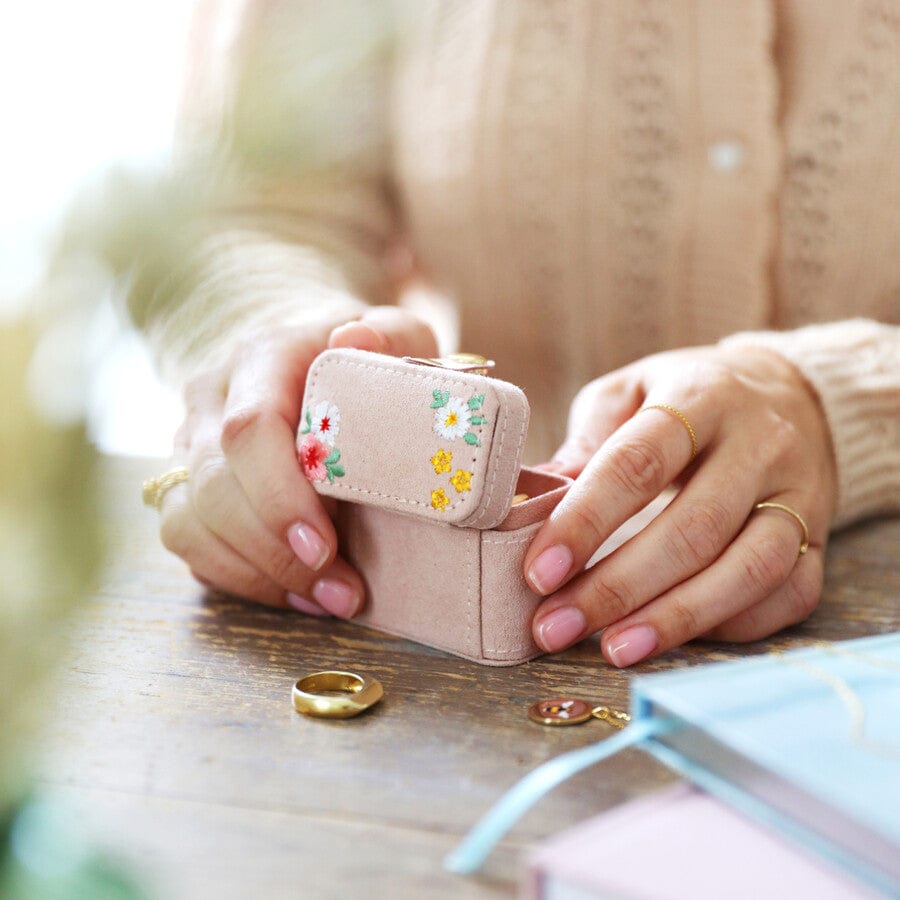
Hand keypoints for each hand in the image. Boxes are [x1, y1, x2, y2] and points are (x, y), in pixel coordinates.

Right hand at [158, 306, 437, 615]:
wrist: (302, 355)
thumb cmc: (360, 356)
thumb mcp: (393, 334)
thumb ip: (389, 334)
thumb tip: (353, 341)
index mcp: (260, 358)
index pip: (249, 429)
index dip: (279, 495)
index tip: (326, 546)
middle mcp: (209, 400)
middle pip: (214, 487)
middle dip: (275, 553)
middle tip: (342, 593)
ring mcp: (188, 445)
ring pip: (188, 524)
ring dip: (256, 576)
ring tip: (325, 601)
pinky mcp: (186, 486)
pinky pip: (190, 545)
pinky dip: (240, 579)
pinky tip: (296, 594)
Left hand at [524, 345, 837, 664]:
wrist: (787, 393)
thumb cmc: (684, 399)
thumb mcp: (629, 392)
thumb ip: (587, 440)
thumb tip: (536, 498)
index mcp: (699, 397)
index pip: (638, 462)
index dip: (586, 521)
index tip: (539, 572)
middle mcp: (759, 444)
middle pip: (692, 528)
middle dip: (617, 588)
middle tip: (555, 627)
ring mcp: (799, 494)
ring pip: (747, 569)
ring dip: (675, 619)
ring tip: (612, 648)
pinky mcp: (821, 538)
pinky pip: (788, 594)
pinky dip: (731, 626)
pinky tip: (675, 638)